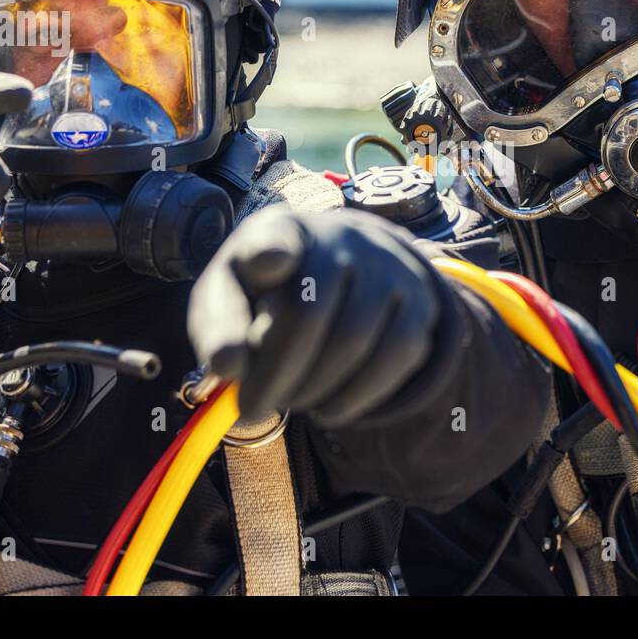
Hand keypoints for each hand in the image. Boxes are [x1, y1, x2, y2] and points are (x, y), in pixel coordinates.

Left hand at [188, 206, 441, 426]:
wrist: (343, 273)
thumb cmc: (270, 293)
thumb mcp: (230, 299)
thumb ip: (219, 328)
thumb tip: (228, 368)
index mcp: (280, 231)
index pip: (277, 236)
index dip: (273, 249)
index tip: (268, 262)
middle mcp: (340, 238)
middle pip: (308, 311)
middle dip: (275, 374)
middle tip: (252, 407)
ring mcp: (387, 267)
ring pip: (354, 341)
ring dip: (313, 390)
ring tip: (289, 401)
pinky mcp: (419, 301)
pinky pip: (395, 357)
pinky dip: (356, 396)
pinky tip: (327, 406)